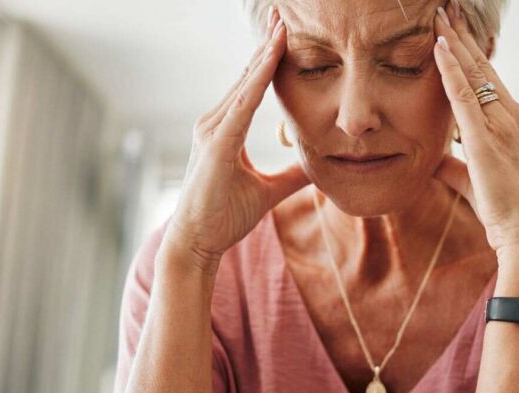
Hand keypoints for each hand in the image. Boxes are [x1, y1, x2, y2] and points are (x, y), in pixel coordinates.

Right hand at [161, 8, 308, 272]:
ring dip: (265, 55)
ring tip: (282, 27)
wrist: (198, 243)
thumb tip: (319, 168)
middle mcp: (214, 122)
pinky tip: (271, 61)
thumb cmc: (225, 217)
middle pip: (247, 76)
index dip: (269, 58)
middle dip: (266, 45)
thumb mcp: (269, 192)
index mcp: (226, 129)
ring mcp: (212, 131)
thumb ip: (292, 176)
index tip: (285, 32)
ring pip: (245, 85)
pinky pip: (242, 106)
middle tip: (284, 14)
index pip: (252, 86)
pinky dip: (257, 82)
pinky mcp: (217, 145)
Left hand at [430, 0, 518, 253]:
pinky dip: (450, 69)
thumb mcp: (474, 181)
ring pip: (474, 72)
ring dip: (454, 41)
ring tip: (439, 14)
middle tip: (447, 7)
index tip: (454, 29)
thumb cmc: (505, 211)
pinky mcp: (485, 138)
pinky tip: (438, 48)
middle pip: (482, 66)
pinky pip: (464, 95)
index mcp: (513, 122)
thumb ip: (454, 167)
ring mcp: (502, 124)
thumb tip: (432, 161)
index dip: (469, 53)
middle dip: (462, 35)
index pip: (487, 78)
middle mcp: (512, 115)